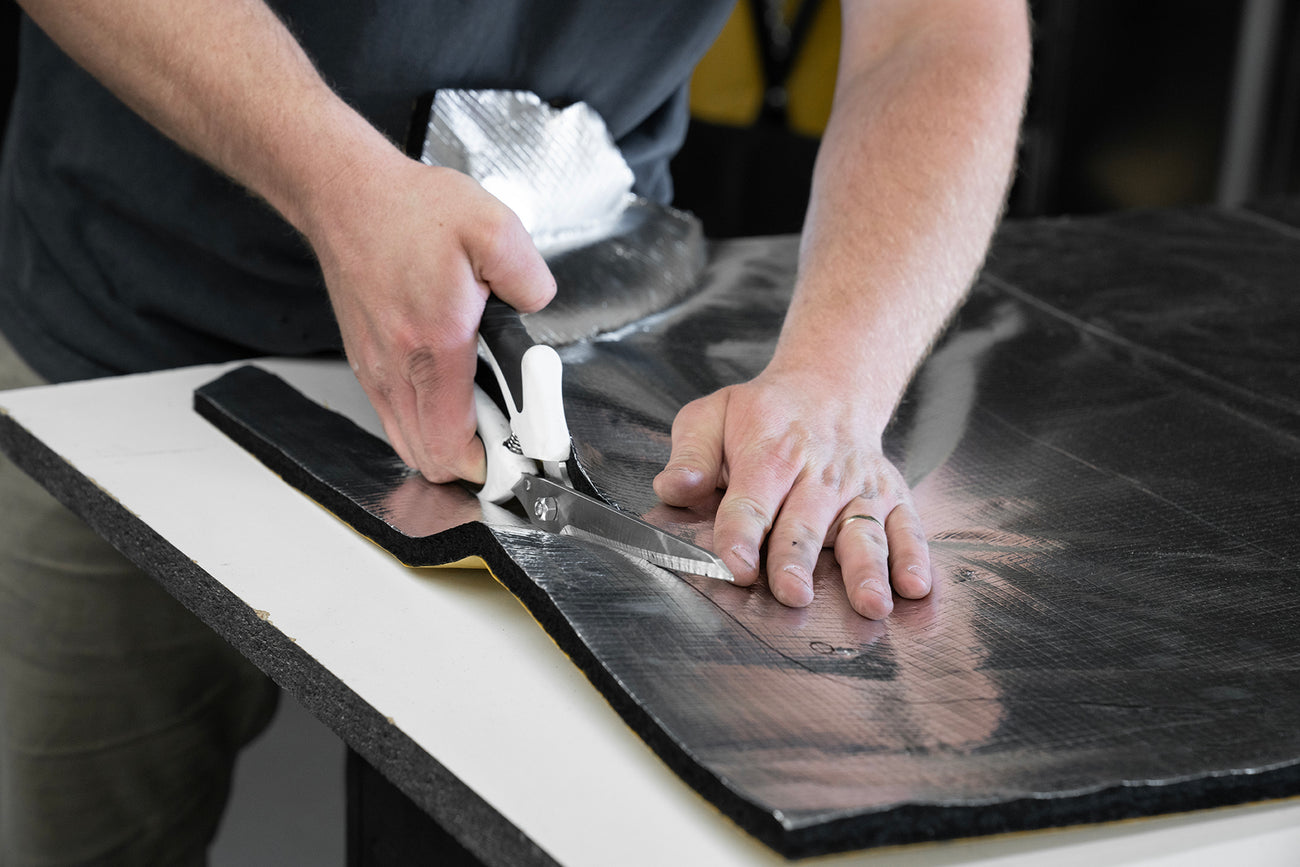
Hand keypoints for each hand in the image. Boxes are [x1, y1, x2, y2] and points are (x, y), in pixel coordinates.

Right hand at [307, 155, 554, 483]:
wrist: (348, 194)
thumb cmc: (412, 211)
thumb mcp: (493, 228)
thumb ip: (529, 277)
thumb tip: (539, 307)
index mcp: (434, 344)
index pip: (452, 446)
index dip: (490, 464)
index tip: (519, 452)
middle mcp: (396, 367)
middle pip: (429, 459)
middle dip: (475, 460)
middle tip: (508, 433)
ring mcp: (375, 370)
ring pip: (409, 444)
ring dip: (448, 444)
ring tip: (485, 412)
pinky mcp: (366, 363)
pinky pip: (396, 417)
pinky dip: (425, 422)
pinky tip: (454, 392)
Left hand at [653, 369, 931, 618]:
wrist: (830, 386)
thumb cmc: (763, 414)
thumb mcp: (712, 415)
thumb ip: (690, 455)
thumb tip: (674, 487)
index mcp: (768, 453)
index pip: (751, 500)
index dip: (742, 533)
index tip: (736, 564)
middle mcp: (818, 473)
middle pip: (806, 523)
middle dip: (798, 560)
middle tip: (792, 594)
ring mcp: (858, 488)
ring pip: (863, 531)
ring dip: (867, 569)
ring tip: (870, 603)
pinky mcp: (891, 497)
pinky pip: (907, 527)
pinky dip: (914, 557)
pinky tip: (914, 586)